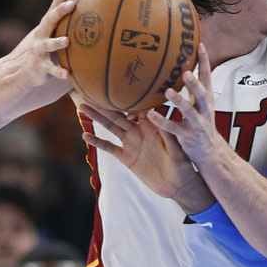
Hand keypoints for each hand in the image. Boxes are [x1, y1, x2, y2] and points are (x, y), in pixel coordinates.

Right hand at [10, 0, 81, 89]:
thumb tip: (105, 26)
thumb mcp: (57, 39)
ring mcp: (39, 49)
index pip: (56, 3)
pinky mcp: (38, 66)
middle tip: (72, 4)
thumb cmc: (44, 54)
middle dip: (60, 11)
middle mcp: (41, 34)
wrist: (17, 72)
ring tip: (66, 41)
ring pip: (47, 44)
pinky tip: (67, 75)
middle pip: (50, 19)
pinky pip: (50, 69)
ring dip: (56, 42)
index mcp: (48, 25)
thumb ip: (75, 32)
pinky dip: (58, 72)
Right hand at [79, 103, 213, 211]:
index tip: (115, 82)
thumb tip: (164, 116)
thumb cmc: (183, 163)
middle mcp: (139, 132)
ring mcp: (131, 144)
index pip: (137, 107)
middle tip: (90, 90)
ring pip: (110, 127)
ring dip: (97, 117)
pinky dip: (97, 141)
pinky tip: (85, 134)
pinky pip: (109, 148)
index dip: (126, 95)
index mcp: (152, 126)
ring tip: (82, 107)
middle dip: (104, 104)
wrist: (178, 184)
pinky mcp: (127, 158)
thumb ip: (168, 134)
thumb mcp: (177, 148)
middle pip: (118, 114)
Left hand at [146, 43, 222, 165]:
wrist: (211, 154)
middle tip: (185, 71)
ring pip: (189, 111)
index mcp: (207, 100)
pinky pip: (173, 128)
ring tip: (168, 92)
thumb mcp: (200, 107)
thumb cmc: (200, 126)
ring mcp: (198, 124)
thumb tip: (179, 69)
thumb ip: (191, 91)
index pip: (207, 77)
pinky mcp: (188, 137)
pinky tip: (150, 114)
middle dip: (195, 83)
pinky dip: (162, 121)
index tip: (200, 45)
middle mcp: (205, 111)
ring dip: (180, 101)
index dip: (205, 62)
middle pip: (202, 94)